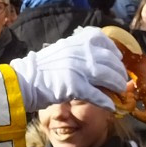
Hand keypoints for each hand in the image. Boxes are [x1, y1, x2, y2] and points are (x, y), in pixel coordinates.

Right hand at [9, 27, 126, 111]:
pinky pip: (97, 94)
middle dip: (118, 71)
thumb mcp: (61, 50)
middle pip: (109, 60)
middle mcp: (80, 52)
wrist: (24, 80)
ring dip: (116, 85)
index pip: (102, 39)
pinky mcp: (75, 86)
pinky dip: (106, 101)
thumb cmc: (41, 68)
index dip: (113, 50)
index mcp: (76, 41)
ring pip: (107, 76)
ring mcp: (78, 69)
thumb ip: (77, 51)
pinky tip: (111, 106)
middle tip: (121, 79)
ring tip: (119, 91)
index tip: (117, 58)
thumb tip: (95, 58)